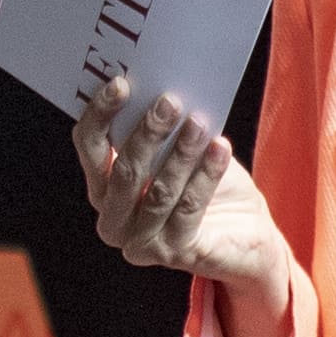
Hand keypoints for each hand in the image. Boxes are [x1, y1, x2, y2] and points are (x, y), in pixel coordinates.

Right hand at [73, 64, 294, 304]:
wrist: (246, 233)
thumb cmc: (206, 183)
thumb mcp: (180, 150)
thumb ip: (163, 128)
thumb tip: (162, 86)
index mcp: (103, 188)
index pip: (89, 147)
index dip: (100, 114)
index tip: (121, 84)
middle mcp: (113, 219)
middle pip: (123, 171)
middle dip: (147, 133)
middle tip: (170, 101)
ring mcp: (141, 242)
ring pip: (157, 191)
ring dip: (181, 153)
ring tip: (200, 122)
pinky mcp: (174, 253)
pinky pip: (188, 208)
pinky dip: (206, 175)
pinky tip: (220, 148)